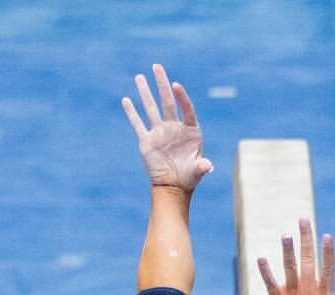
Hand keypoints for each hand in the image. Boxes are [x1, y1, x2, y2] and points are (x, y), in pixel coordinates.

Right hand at [121, 63, 213, 190]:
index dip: (182, 97)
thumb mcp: (198, 171)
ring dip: (145, 93)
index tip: (176, 85)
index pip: (186, 109)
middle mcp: (174, 127)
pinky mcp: (147, 141)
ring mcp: (159, 132)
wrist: (174, 187)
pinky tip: (126, 101)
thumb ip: (202, 166)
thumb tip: (208, 166)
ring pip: (151, 108)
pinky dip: (132, 113)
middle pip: (167, 102)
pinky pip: (138, 124)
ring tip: (140, 76)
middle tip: (157, 66)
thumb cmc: (189, 177)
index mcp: (190, 131)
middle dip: (162, 84)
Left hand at [257, 219, 334, 294]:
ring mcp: (293, 294)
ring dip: (287, 248)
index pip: (328, 268)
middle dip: (306, 238)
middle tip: (303, 220)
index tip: (326, 236)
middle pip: (308, 259)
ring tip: (286, 234)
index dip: (327, 252)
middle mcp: (309, 290)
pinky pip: (271, 281)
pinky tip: (261, 258)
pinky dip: (265, 270)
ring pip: (290, 266)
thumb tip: (320, 287)